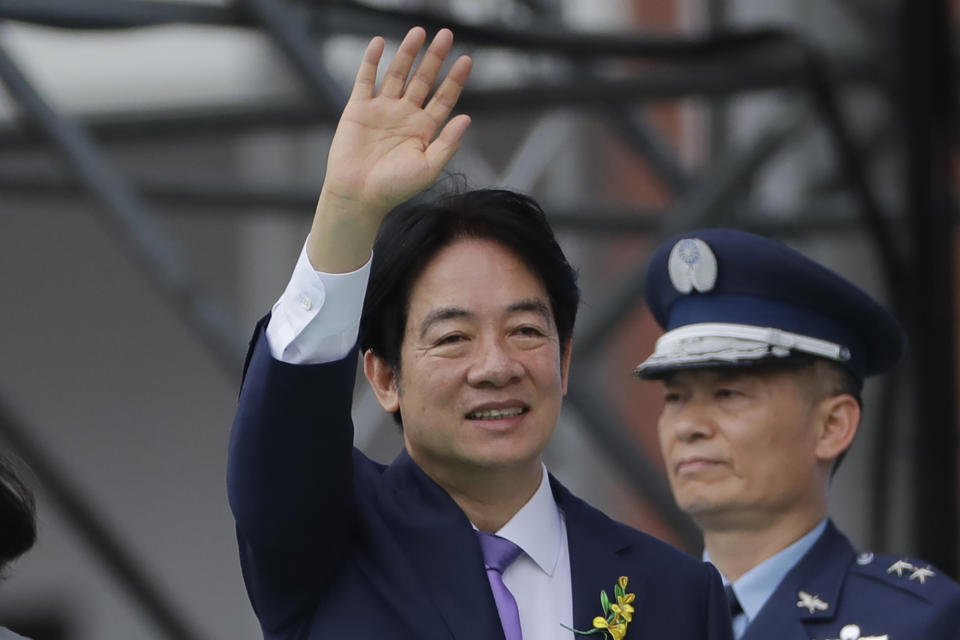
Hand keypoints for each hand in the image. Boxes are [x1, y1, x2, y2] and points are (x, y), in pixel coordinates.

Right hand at [309, 27, 471, 271]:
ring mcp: (382, 110)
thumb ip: (447, 143)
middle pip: (424, 80)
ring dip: (408, 53)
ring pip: (398, 74)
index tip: (467, 60)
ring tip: (419, 32)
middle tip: (447, 35)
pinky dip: (371, 61)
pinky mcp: (358, 109)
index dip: (455, 79)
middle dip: (435, 58)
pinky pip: (365, 79)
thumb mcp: (428, 168)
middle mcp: (405, 116)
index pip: (444, 98)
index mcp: (424, 129)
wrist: (358, 195)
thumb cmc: (395, 188)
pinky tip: (379, 43)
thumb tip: (467, 118)